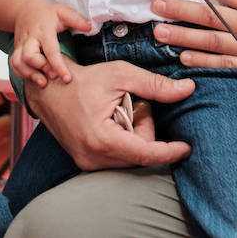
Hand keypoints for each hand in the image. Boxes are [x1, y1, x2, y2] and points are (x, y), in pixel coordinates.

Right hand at [12, 0, 90, 87]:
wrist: (23, 8)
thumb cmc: (45, 13)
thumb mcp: (62, 11)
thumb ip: (76, 19)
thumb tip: (90, 28)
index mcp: (43, 31)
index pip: (50, 50)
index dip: (58, 66)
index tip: (67, 78)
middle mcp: (30, 39)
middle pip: (28, 57)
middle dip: (40, 69)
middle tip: (52, 76)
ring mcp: (21, 45)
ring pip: (17, 62)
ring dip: (28, 74)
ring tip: (42, 82)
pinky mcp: (16, 51)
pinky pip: (14, 65)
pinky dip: (21, 73)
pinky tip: (33, 77)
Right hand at [23, 57, 194, 170]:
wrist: (48, 90)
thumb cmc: (83, 80)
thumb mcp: (120, 74)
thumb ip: (155, 85)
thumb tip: (188, 89)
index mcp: (102, 138)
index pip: (144, 153)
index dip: (169, 151)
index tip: (186, 148)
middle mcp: (93, 157)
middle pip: (138, 153)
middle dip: (143, 129)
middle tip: (131, 104)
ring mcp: (87, 162)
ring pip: (129, 157)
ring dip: (132, 135)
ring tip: (117, 111)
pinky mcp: (85, 162)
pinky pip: (117, 157)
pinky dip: (121, 140)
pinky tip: (111, 122)